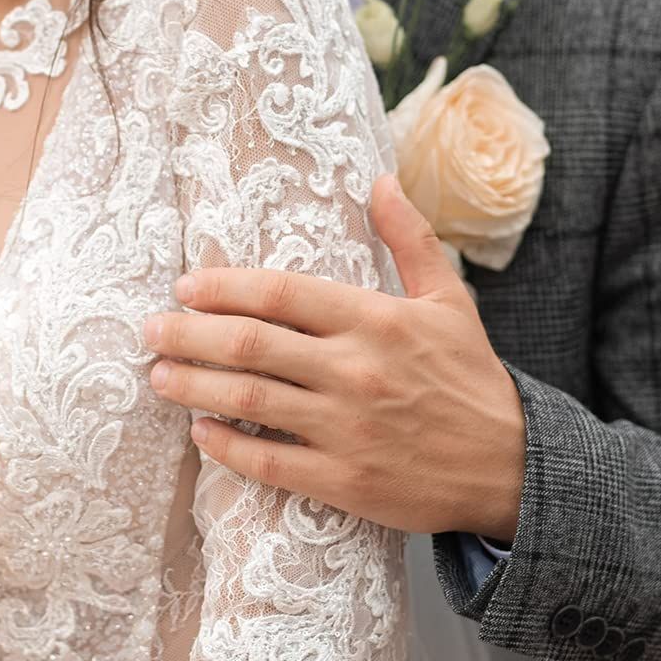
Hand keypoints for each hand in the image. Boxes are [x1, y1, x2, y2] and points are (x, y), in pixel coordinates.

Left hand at [144, 175, 525, 539]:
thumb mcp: (448, 298)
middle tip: (149, 329)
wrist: (510, 467)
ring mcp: (345, 429)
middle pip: (249, 344)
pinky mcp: (344, 482)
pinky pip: (268, 464)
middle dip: (188, 334)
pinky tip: (199, 432)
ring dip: (193, 386)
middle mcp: (353, 370)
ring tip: (158, 375)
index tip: (184, 286)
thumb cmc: (471, 376)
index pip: (281, 293)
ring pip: (248, 400)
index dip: (224, 287)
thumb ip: (408, 238)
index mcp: (373, 319)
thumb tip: (381, 178)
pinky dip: (226, 447)